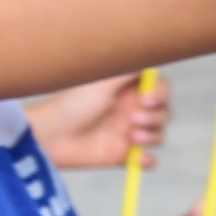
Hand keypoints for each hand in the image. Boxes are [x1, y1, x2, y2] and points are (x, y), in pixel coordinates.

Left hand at [27, 74, 166, 170]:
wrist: (51, 136)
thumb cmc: (72, 105)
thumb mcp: (101, 81)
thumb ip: (128, 69)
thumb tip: (149, 56)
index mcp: (128, 89)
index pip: (159, 88)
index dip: (160, 94)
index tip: (148, 99)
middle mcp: (131, 109)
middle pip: (163, 112)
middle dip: (156, 116)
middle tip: (133, 119)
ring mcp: (128, 132)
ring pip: (159, 134)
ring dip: (153, 136)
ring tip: (132, 137)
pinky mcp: (123, 154)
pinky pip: (148, 159)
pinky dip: (148, 160)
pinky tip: (138, 158)